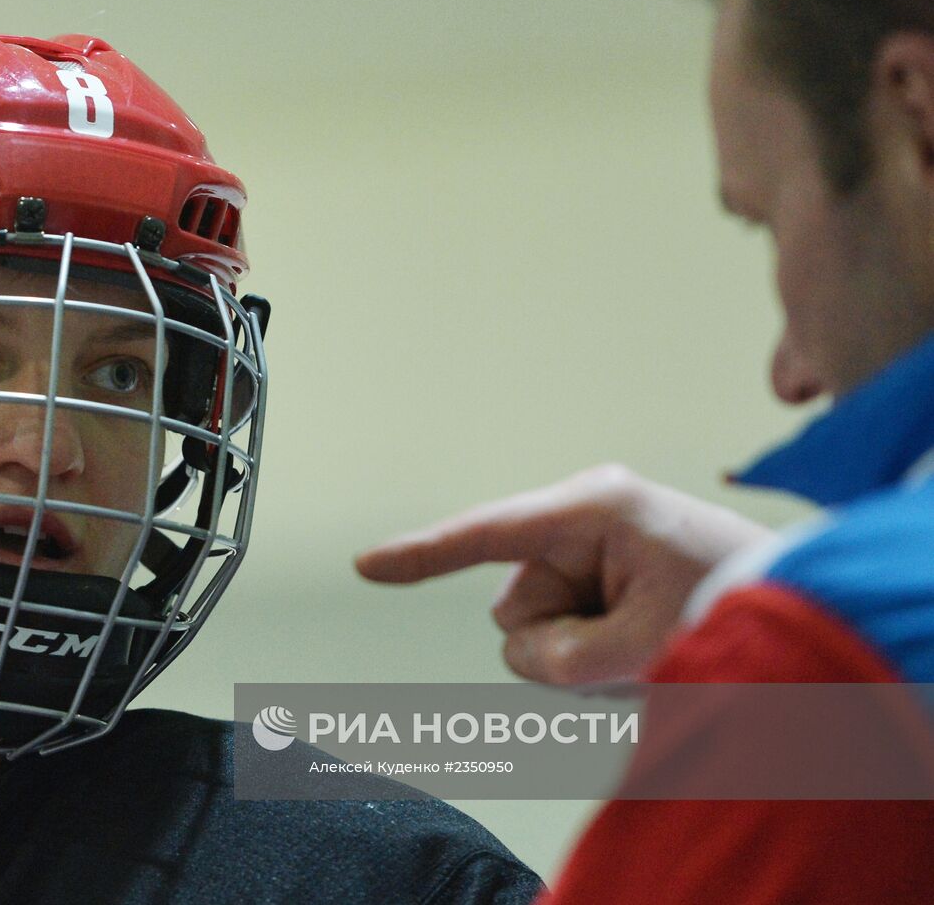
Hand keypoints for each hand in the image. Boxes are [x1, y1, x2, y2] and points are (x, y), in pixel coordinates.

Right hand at [354, 465, 774, 685]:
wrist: (804, 605)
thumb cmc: (739, 604)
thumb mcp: (646, 644)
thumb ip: (562, 659)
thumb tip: (522, 651)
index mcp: (593, 509)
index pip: (486, 534)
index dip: (421, 554)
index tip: (365, 565)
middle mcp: (585, 517)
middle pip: (517, 605)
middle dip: (561, 643)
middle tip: (634, 648)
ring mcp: (594, 544)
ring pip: (539, 625)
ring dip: (584, 652)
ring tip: (651, 642)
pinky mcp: (603, 571)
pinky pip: (565, 629)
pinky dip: (596, 650)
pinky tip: (644, 639)